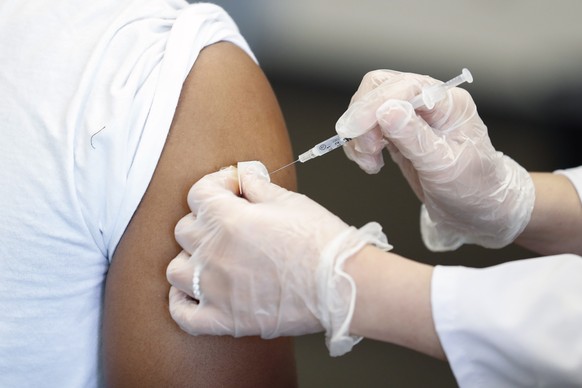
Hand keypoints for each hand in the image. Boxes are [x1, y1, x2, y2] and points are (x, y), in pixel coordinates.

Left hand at [166, 162, 390, 355]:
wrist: (341, 285)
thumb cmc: (321, 242)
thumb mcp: (290, 202)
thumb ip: (258, 186)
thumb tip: (244, 175)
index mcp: (228, 219)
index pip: (199, 193)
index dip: (216, 185)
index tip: (232, 188)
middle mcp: (214, 253)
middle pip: (185, 230)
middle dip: (205, 220)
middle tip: (229, 222)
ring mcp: (214, 290)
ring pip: (177, 270)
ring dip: (191, 260)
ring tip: (213, 258)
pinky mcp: (223, 320)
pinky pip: (182, 314)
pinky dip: (181, 304)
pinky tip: (192, 294)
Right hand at [336, 70, 534, 250]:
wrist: (477, 209)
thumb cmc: (474, 187)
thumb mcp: (445, 165)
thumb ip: (415, 137)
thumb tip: (386, 111)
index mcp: (447, 103)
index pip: (402, 87)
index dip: (374, 105)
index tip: (357, 131)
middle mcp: (427, 103)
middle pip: (378, 89)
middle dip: (363, 119)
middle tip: (366, 150)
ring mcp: (410, 117)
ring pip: (368, 108)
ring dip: (359, 136)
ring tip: (370, 162)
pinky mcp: (397, 133)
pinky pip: (367, 128)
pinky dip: (359, 145)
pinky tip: (371, 163)